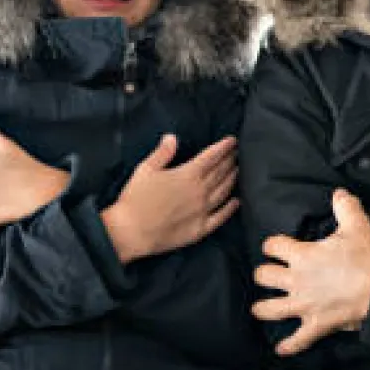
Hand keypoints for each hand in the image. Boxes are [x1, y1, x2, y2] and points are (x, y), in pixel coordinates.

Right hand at [100, 134, 238, 263]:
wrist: (131, 232)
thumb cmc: (135, 199)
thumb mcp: (145, 169)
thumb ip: (162, 153)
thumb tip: (172, 137)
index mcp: (188, 175)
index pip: (211, 156)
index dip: (223, 147)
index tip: (232, 141)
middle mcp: (200, 192)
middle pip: (221, 172)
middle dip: (230, 160)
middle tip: (237, 153)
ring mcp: (202, 211)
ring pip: (224, 192)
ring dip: (232, 179)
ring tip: (237, 170)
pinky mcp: (200, 229)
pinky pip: (221, 217)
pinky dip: (230, 208)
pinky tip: (236, 202)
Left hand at [252, 189, 369, 356]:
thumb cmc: (367, 256)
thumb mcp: (356, 225)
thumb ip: (344, 207)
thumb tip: (339, 193)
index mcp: (302, 255)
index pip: (272, 247)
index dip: (271, 246)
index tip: (275, 247)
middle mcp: (296, 281)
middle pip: (263, 277)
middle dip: (263, 276)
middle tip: (267, 276)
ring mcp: (304, 305)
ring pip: (270, 310)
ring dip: (263, 309)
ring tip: (259, 309)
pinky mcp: (316, 325)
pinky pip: (298, 340)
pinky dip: (289, 346)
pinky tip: (280, 350)